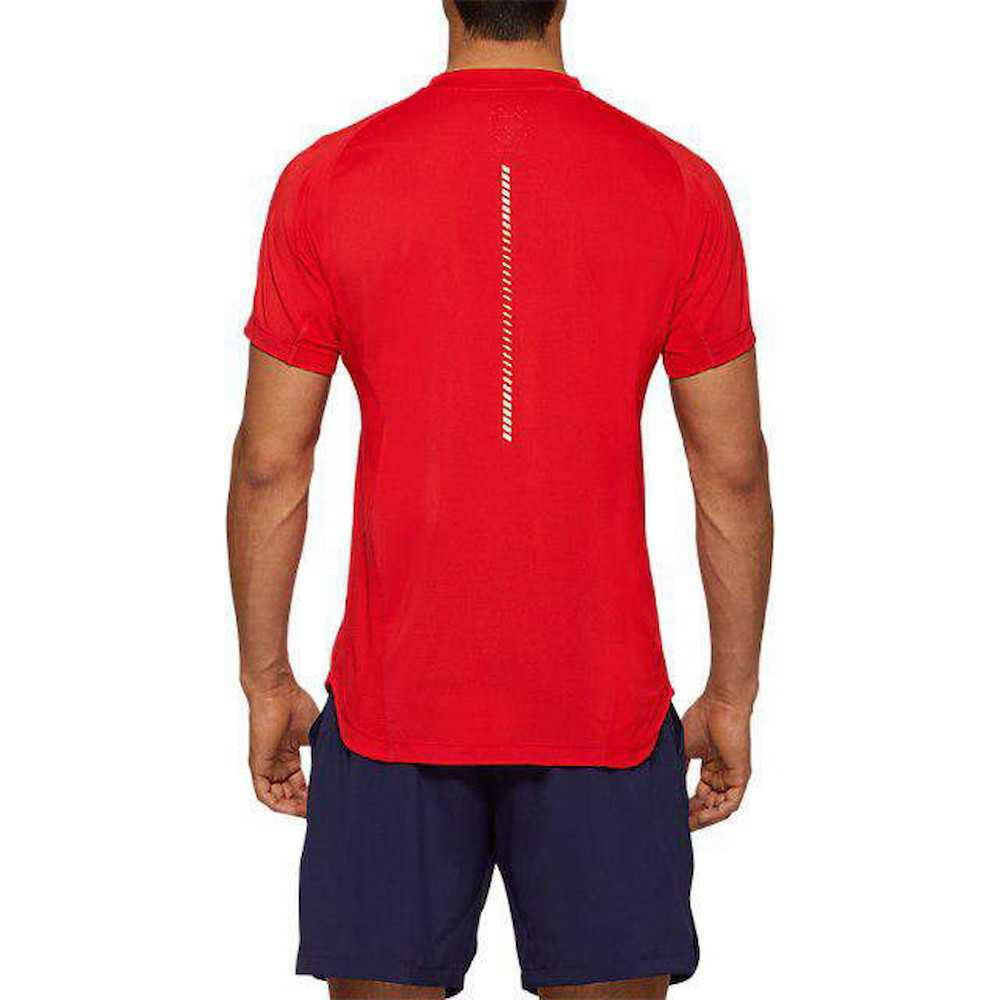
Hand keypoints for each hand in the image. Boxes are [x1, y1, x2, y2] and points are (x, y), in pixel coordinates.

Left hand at [246, 681, 319, 816]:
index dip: (312, 796)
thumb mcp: (315, 734)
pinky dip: (278, 804)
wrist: (277, 691)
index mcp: (289, 756)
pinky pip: (264, 794)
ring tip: (311, 812)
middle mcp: (278, 764)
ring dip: (293, 807)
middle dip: (305, 805)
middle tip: (321, 810)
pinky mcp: (258, 765)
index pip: (300, 784)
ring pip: (278, 797)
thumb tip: (343, 765)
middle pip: (290, 794)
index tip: (327, 801)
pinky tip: (294, 808)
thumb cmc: (295, 705)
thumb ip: (325, 750)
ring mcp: (267, 765)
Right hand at [682, 692, 752, 830]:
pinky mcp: (740, 777)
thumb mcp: (683, 748)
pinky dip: (715, 814)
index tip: (670, 814)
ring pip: (718, 808)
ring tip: (684, 824)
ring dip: (702, 818)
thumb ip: (678, 768)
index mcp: (711, 768)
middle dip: (692, 816)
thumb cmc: (703, 718)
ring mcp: (731, 777)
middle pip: (708, 804)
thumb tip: (664, 785)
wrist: (721, 703)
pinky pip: (729, 804)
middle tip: (674, 824)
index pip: (699, 795)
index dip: (685, 806)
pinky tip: (700, 817)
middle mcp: (722, 775)